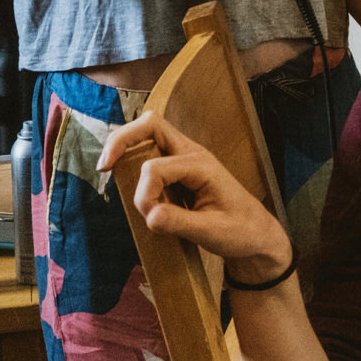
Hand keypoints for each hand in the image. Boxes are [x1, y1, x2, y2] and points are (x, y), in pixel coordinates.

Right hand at [99, 112, 293, 275]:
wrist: (257, 235)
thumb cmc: (240, 231)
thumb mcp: (212, 233)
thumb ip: (180, 223)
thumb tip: (150, 214)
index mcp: (202, 166)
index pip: (156, 168)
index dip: (143, 192)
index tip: (147, 217)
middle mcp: (192, 154)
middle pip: (151, 125)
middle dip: (122, 140)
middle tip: (104, 166)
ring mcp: (185, 158)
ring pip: (148, 133)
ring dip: (126, 147)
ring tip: (109, 169)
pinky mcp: (179, 169)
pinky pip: (150, 151)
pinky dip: (133, 159)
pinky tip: (125, 177)